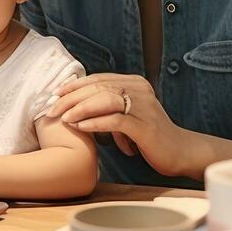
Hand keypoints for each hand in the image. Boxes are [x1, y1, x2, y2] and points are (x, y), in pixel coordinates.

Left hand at [49, 74, 197, 177]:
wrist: (180, 152)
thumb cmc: (151, 135)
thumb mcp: (130, 114)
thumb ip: (110, 106)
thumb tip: (78, 105)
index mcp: (135, 83)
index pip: (99, 78)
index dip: (75, 85)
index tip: (55, 94)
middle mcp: (140, 90)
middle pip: (99, 87)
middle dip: (71, 97)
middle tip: (51, 108)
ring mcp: (144, 108)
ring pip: (106, 100)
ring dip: (80, 108)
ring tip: (63, 117)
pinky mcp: (145, 127)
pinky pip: (116, 121)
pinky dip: (96, 123)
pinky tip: (80, 126)